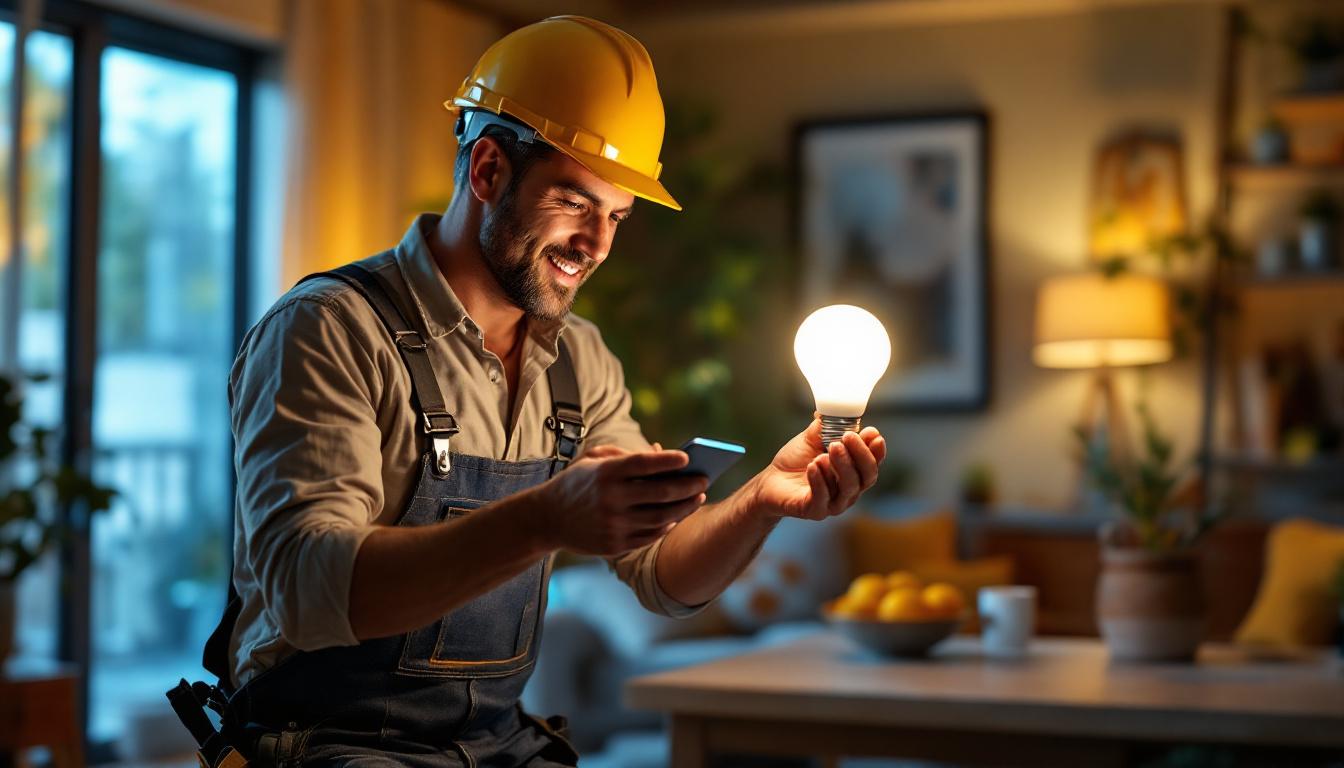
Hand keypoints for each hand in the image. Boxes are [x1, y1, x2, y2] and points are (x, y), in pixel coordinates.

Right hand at [534, 444, 708, 555]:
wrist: (546, 519)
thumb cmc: (576, 483)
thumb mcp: (592, 460)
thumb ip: (625, 455)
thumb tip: (660, 455)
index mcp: (605, 473)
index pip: (644, 464)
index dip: (668, 461)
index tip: (687, 459)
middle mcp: (610, 499)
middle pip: (660, 493)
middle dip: (688, 486)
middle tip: (704, 480)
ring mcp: (613, 524)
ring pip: (661, 517)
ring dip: (685, 507)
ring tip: (697, 498)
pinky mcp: (614, 545)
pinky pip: (650, 536)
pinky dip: (666, 526)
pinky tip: (676, 516)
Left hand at [753, 418, 885, 520]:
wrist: (771, 481)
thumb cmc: (796, 460)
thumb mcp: (813, 438)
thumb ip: (827, 426)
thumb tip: (838, 407)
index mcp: (853, 472)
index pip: (873, 463)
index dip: (877, 450)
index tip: (873, 434)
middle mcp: (849, 490)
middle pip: (867, 476)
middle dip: (860, 455)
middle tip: (847, 437)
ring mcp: (834, 503)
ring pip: (848, 488)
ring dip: (840, 466)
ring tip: (824, 452)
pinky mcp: (816, 511)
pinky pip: (822, 499)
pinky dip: (819, 481)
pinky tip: (812, 466)